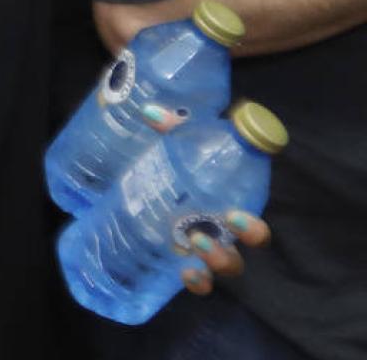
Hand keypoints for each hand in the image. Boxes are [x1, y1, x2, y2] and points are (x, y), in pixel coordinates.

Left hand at [143, 107, 272, 296]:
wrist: (140, 184)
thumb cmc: (172, 163)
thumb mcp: (175, 145)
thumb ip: (170, 129)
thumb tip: (149, 113)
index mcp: (231, 197)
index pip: (255, 207)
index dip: (254, 218)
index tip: (236, 214)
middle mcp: (225, 227)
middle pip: (251, 242)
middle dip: (248, 236)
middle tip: (227, 221)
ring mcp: (206, 248)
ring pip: (228, 264)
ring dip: (218, 258)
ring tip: (196, 241)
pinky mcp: (183, 261)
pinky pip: (201, 281)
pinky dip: (197, 281)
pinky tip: (185, 273)